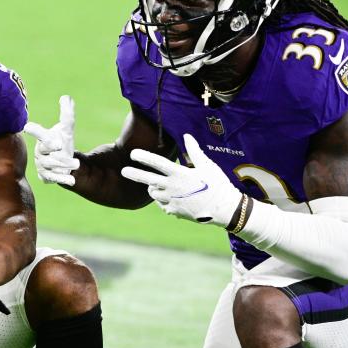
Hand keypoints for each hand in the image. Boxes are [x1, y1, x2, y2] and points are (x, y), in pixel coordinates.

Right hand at [23, 95, 78, 185]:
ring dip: (63, 164)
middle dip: (52, 146)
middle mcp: (40, 152)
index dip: (33, 130)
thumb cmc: (62, 142)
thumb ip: (67, 114)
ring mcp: (42, 165)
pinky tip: (72, 181)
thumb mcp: (67, 129)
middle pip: (44, 149)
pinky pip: (52, 178)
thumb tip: (66, 97)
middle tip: (60, 145)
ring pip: (50, 165)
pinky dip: (62, 179)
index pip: (37, 132)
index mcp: (43, 138)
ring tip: (76, 164)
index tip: (27, 127)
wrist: (63, 163)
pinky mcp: (46, 176)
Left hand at [121, 133, 242, 227]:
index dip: (143, 157)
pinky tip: (169, 196)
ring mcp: (171, 201)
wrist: (224, 209)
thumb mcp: (208, 165)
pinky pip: (162, 204)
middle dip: (134, 174)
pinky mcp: (174, 211)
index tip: (133, 153)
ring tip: (155, 184)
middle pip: (147, 180)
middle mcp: (172, 187)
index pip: (157, 163)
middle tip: (123, 171)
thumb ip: (194, 151)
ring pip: (153, 193)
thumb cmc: (217, 184)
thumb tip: (186, 136)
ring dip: (152, 187)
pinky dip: (162, 199)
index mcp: (179, 174)